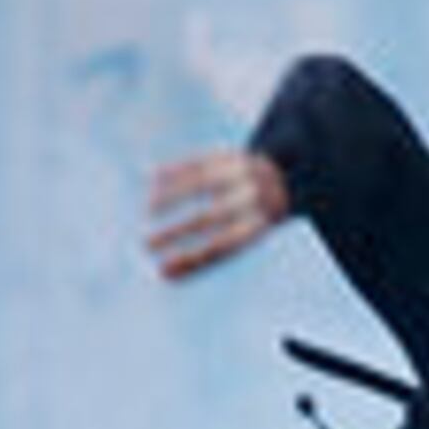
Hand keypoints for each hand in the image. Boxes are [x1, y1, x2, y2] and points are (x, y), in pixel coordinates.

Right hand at [144, 148, 291, 281]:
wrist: (282, 178)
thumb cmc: (249, 220)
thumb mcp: (239, 237)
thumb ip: (206, 254)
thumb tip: (165, 274)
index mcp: (255, 226)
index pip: (221, 247)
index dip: (191, 259)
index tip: (162, 270)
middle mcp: (251, 198)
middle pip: (210, 217)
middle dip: (177, 232)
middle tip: (146, 244)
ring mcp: (240, 173)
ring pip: (203, 181)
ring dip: (174, 195)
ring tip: (149, 208)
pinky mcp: (229, 154)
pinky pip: (198, 160)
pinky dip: (175, 169)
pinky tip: (151, 176)